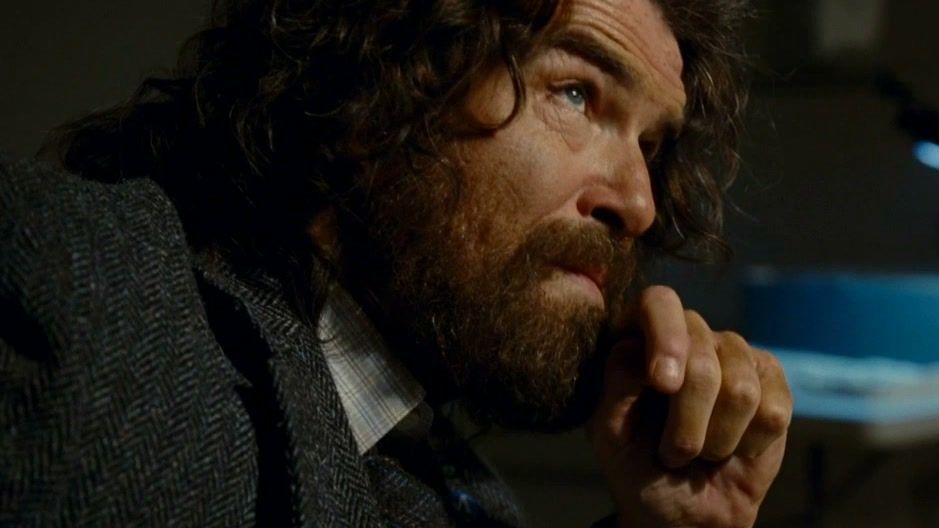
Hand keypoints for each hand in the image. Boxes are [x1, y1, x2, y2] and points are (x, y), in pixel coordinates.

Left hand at [587, 286, 791, 527]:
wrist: (681, 510)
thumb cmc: (637, 465)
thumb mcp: (610, 431)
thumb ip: (616, 385)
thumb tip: (636, 347)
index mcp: (640, 335)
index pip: (659, 302)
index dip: (667, 338)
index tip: (663, 385)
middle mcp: (689, 333)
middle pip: (702, 354)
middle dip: (686, 420)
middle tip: (672, 453)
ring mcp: (732, 352)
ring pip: (740, 388)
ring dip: (717, 439)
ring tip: (701, 452)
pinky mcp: (770, 380)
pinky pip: (774, 409)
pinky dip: (749, 444)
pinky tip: (735, 448)